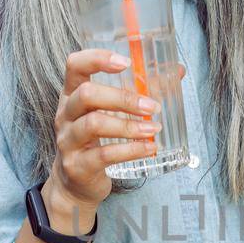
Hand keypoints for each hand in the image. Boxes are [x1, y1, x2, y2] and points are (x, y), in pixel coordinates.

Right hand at [48, 49, 185, 211]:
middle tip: (152, 106)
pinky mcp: (77, 165)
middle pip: (87, 94)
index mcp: (72, 94)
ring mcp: (68, 140)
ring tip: (154, 129)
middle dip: (123, 98)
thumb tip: (177, 71)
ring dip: (129, 126)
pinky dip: (131, 150)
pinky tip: (149, 148)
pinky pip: (104, 155)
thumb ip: (140, 91)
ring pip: (94, 124)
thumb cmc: (96, 140)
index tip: (126, 62)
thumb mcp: (108, 112)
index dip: (97, 58)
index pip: (75, 65)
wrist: (76, 183)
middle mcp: (66, 114)